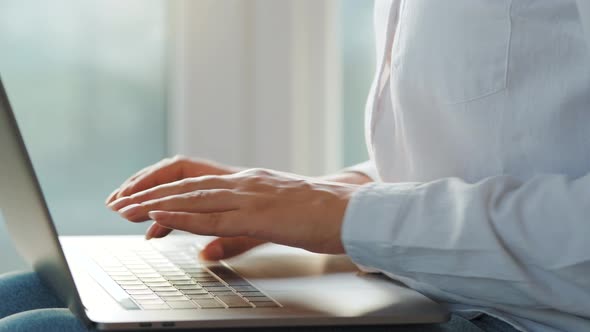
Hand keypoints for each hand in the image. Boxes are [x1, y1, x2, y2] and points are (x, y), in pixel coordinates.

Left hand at [108, 168, 359, 255]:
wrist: (352, 210)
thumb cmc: (319, 215)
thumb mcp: (272, 221)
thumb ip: (236, 233)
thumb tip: (205, 250)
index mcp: (248, 181)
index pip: (196, 178)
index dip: (164, 186)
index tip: (138, 198)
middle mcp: (244, 182)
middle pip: (186, 183)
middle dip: (149, 192)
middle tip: (119, 202)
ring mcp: (251, 195)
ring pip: (194, 196)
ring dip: (157, 202)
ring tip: (128, 209)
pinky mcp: (259, 214)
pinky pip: (215, 215)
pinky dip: (184, 215)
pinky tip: (162, 216)